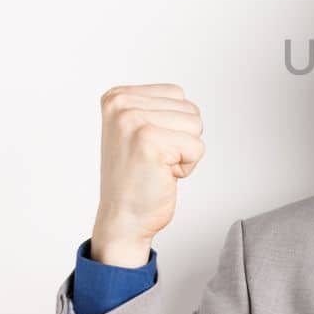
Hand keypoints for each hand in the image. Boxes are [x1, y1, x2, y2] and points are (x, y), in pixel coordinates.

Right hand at [90, 84, 204, 267]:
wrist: (122, 219)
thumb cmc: (136, 179)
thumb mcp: (137, 131)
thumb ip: (157, 108)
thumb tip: (186, 101)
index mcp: (117, 97)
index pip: (176, 94)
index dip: (173, 126)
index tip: (147, 146)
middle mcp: (121, 105)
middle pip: (189, 109)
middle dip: (181, 139)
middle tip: (153, 160)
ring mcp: (132, 121)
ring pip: (196, 126)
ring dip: (184, 152)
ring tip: (157, 166)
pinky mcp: (149, 142)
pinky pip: (197, 147)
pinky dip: (186, 167)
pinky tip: (161, 175)